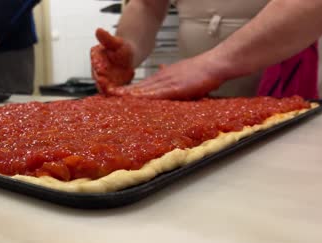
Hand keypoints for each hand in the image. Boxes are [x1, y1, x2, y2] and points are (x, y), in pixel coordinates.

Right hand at [90, 28, 134, 93]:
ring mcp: (106, 81)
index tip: (101, 78)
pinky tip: (125, 94)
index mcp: (96, 60)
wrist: (129, 54)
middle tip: (109, 91)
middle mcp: (98, 73)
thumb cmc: (121, 47)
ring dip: (111, 93)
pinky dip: (119, 94)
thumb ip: (107, 38)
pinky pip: (115, 92)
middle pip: (99, 82)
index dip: (98, 74)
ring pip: (107, 90)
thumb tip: (98, 30)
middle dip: (103, 87)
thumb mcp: (115, 42)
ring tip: (118, 94)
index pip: (95, 69)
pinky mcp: (114, 87)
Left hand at [109, 55, 224, 99]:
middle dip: (123, 92)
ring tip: (114, 97)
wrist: (214, 64)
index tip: (115, 93)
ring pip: (144, 89)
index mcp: (164, 77)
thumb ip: (170, 74)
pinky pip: (156, 93)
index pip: (142, 85)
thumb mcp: (182, 71)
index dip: (128, 90)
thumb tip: (161, 69)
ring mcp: (168, 83)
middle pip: (139, 87)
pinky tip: (134, 99)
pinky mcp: (175, 88)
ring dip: (129, 94)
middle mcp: (162, 79)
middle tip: (107, 95)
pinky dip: (144, 96)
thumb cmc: (202, 71)